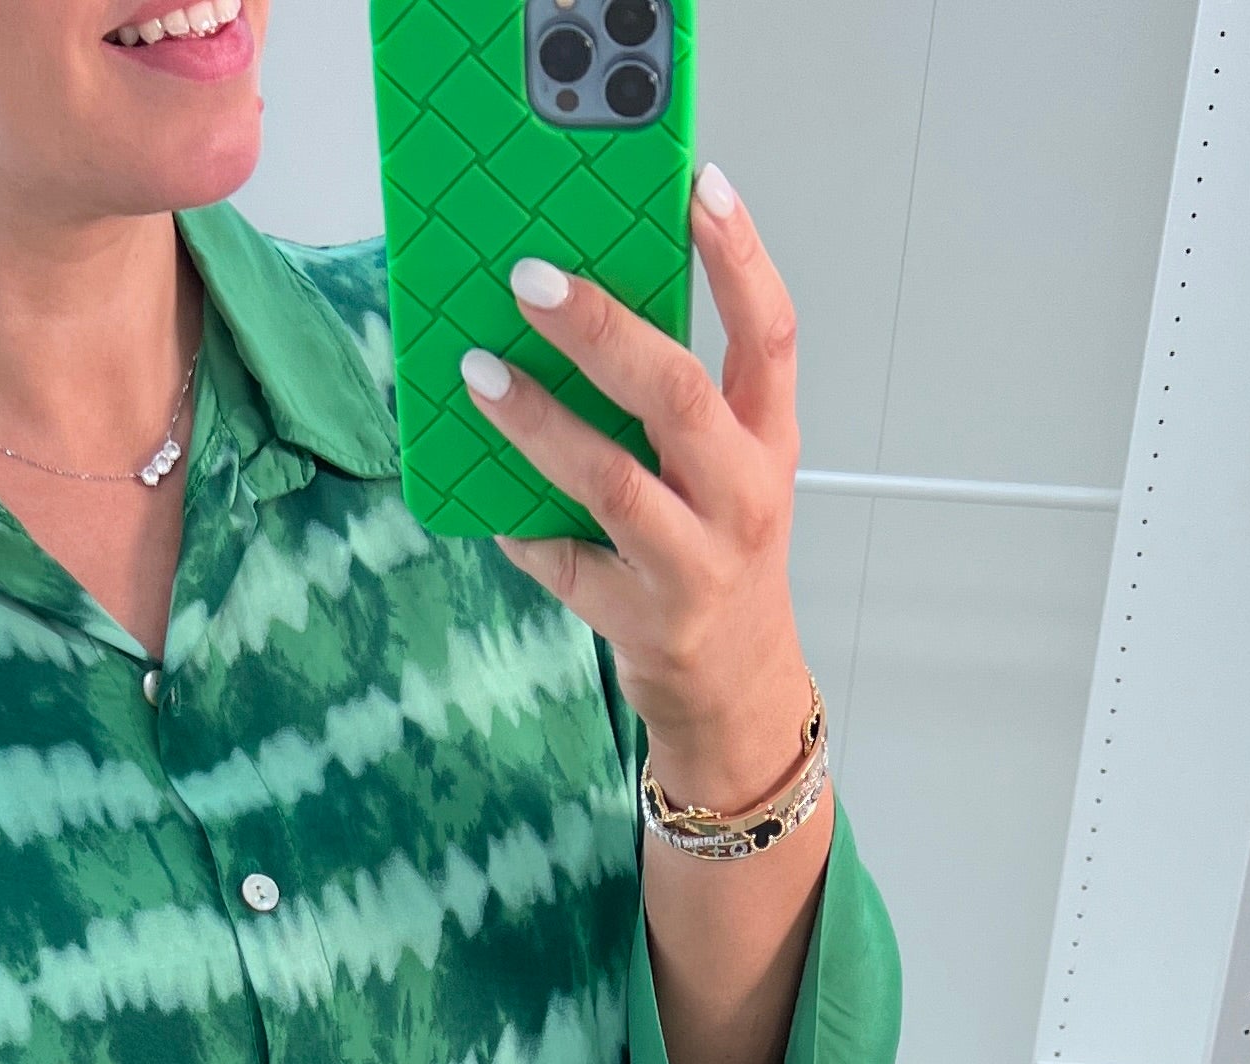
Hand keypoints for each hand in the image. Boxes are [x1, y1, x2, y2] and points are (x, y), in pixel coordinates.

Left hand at [461, 168, 812, 817]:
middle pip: (679, 396)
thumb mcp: (723, 471)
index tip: (701, 184)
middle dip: (603, 330)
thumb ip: (676, 402)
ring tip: (479, 372)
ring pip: (613, 482)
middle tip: (533, 278)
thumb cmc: (717, 557)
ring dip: (538, 422)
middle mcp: (742, 500)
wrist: (734, 693)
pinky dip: (522, 529)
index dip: (740, 257)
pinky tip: (489, 503)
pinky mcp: (645, 623)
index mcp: (767, 444)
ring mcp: (695, 567)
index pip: (770, 335)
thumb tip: (575, 309)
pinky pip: (565, 562)